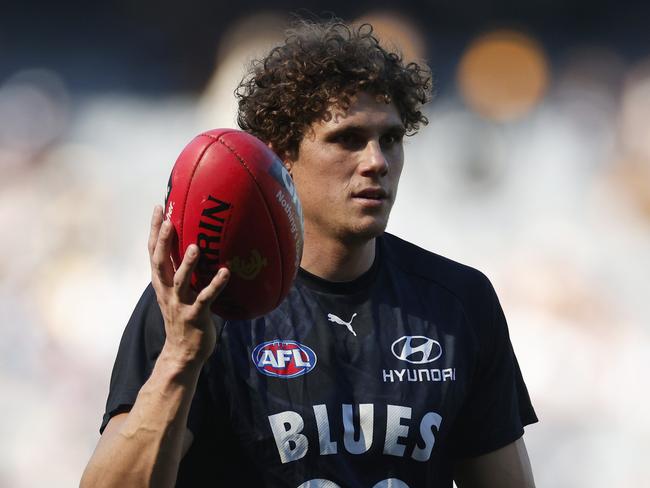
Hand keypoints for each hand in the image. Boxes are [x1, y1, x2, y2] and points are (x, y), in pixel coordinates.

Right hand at [148, 205, 229, 366]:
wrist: (182, 353)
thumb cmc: (184, 318)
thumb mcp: (177, 293)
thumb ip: (182, 272)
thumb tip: (195, 247)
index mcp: (162, 283)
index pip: (154, 252)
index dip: (156, 230)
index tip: (159, 207)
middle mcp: (167, 291)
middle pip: (161, 262)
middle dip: (164, 241)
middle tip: (171, 220)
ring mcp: (180, 304)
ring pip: (181, 280)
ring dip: (188, 264)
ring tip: (197, 247)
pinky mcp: (195, 316)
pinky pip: (206, 298)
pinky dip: (216, 285)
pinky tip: (226, 272)